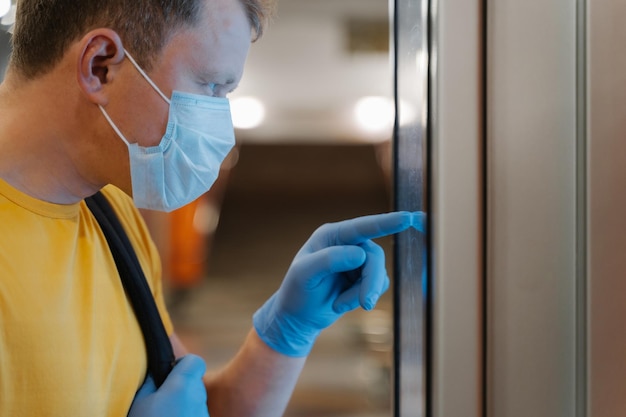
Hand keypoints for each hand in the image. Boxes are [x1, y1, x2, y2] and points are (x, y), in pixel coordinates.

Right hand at [128, 354, 208, 416]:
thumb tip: (156, 371)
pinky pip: (196, 412)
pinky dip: (186, 413)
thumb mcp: (140, 402)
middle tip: (160, 397)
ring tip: (164, 412)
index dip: (182, 363)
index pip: (195, 360)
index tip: (168, 373)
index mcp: (183, 384)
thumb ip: (150, 381)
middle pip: (193, 380)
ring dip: (182, 401)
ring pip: (195, 398)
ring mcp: (204, 411)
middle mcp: (199, 396)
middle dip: (179, 385)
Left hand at [253, 211, 424, 356]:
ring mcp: (357, 261)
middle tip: (364, 304)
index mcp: (331, 235)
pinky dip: (362, 298)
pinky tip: (341, 303)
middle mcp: (347, 244)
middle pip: (374, 257)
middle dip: (371, 281)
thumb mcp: (305, 274)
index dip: (385, 223)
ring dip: (363, 292)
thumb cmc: (297, 291)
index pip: (361, 227)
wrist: (299, 317)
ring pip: (378, 273)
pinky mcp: (364, 278)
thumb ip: (329, 260)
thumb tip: (360, 254)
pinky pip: (378, 286)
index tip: (405, 218)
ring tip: (339, 305)